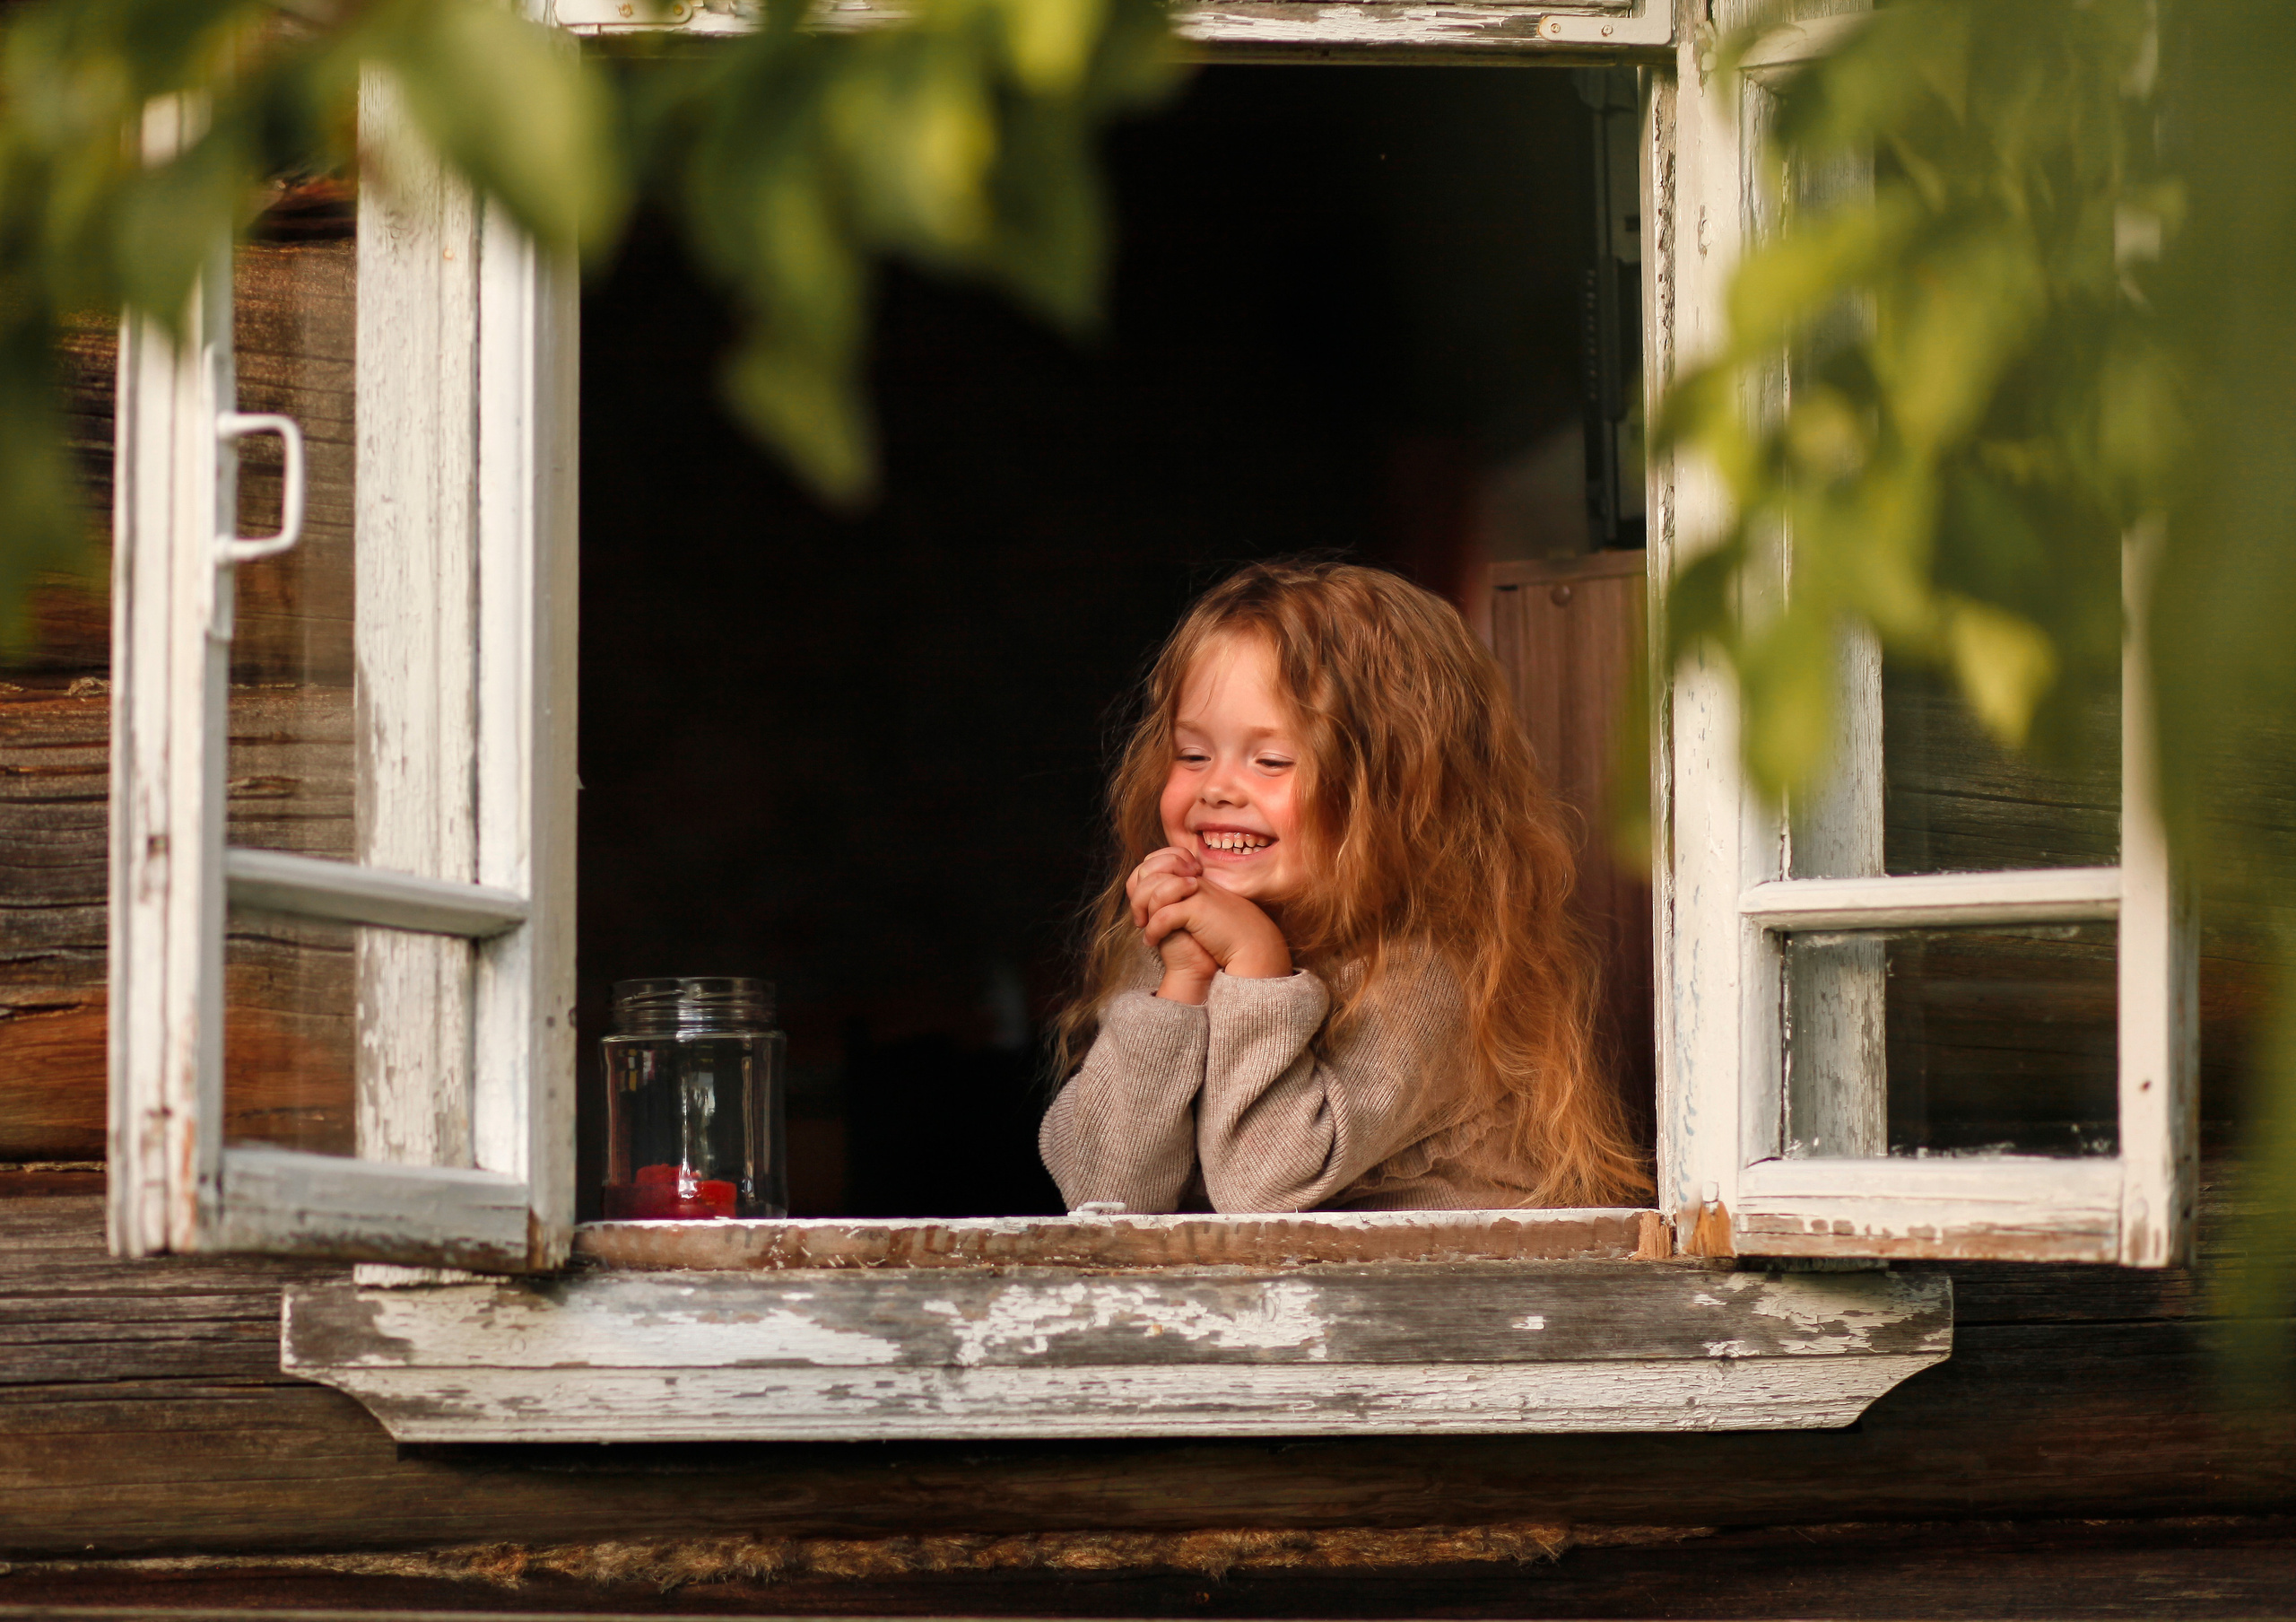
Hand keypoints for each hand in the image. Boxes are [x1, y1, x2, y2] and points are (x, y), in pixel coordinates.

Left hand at [1136, 850, 1291, 996]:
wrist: (1254, 946)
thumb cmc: (1228, 933)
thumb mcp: (1202, 910)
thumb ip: (1182, 900)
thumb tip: (1153, 902)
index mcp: (1194, 876)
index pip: (1156, 861)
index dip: (1143, 880)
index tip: (1146, 908)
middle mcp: (1193, 878)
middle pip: (1149, 871)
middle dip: (1137, 897)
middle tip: (1141, 919)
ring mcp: (1196, 891)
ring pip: (1152, 891)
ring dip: (1142, 912)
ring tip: (1147, 931)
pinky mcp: (1198, 908)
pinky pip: (1163, 914)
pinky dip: (1153, 930)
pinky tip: (1152, 942)